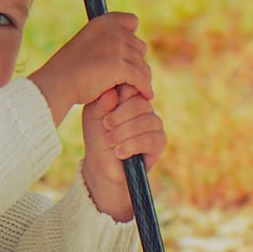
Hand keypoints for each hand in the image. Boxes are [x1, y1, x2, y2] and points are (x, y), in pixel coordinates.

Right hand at [28, 12, 151, 123]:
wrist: (58, 83)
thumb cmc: (70, 69)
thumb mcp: (87, 44)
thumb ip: (105, 40)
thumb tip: (130, 40)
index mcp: (103, 22)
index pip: (131, 21)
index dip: (132, 37)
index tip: (128, 53)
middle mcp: (112, 31)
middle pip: (140, 46)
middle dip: (136, 62)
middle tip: (132, 78)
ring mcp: (117, 47)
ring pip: (142, 65)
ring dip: (142, 77)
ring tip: (139, 88)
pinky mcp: (120, 66)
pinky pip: (141, 79)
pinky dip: (145, 88)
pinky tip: (146, 95)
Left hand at [80, 85, 164, 221]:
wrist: (102, 164)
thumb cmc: (98, 137)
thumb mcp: (93, 117)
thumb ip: (101, 104)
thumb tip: (113, 93)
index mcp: (130, 98)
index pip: (133, 87)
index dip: (120, 98)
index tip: (106, 112)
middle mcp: (146, 109)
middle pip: (140, 103)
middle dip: (119, 117)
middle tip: (106, 126)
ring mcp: (155, 124)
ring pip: (146, 121)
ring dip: (124, 133)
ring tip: (110, 142)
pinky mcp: (160, 141)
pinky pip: (150, 139)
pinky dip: (132, 146)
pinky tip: (119, 152)